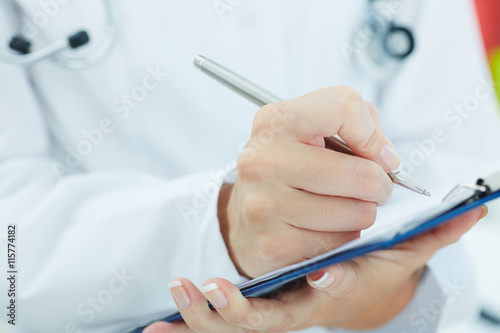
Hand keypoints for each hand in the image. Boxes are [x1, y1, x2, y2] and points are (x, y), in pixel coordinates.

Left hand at [144, 206, 486, 332]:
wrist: (333, 277)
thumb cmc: (364, 262)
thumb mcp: (398, 253)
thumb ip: (430, 234)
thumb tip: (472, 213)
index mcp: (336, 291)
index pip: (335, 291)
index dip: (333, 284)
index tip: (323, 276)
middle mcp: (300, 309)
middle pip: (269, 324)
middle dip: (237, 314)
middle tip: (209, 293)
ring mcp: (268, 313)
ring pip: (232, 330)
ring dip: (201, 320)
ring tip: (180, 292)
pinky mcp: (242, 310)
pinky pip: (210, 328)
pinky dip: (184, 329)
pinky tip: (155, 329)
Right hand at [219, 86, 402, 277]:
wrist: (244, 219)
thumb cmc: (289, 170)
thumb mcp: (310, 132)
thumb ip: (356, 127)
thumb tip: (387, 160)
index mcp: (275, 122)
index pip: (345, 107)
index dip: (374, 134)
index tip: (377, 154)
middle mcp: (264, 160)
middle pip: (362, 174)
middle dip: (381, 185)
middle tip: (373, 188)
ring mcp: (265, 204)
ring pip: (358, 212)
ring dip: (363, 213)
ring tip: (343, 205)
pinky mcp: (274, 243)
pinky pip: (341, 242)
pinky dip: (344, 236)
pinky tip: (325, 227)